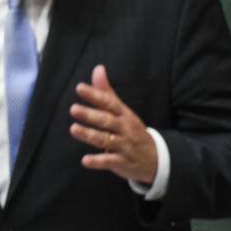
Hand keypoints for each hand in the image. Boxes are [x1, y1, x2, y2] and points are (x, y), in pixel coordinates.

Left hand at [70, 65, 156, 183]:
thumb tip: (98, 69)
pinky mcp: (122, 162)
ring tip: (73, 129)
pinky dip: (98, 161)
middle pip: (106, 120)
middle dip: (90, 114)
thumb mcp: (122, 111)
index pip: (109, 102)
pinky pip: (109, 161)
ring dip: (89, 135)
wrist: (156, 158)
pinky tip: (85, 160)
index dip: (94, 95)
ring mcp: (124, 146)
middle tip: (73, 108)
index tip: (79, 88)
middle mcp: (124, 129)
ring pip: (105, 139)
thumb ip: (106, 92)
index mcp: (124, 114)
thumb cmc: (132, 130)